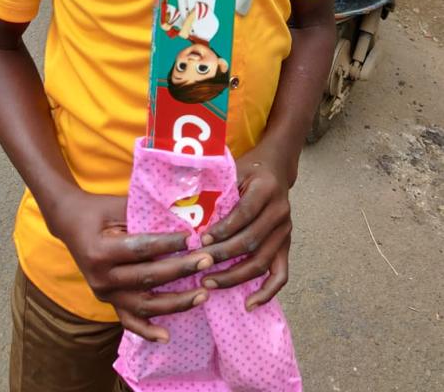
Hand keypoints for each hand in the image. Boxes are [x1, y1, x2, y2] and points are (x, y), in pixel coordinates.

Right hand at [52, 188, 213, 341]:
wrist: (70, 223)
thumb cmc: (98, 210)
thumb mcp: (117, 206)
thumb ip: (145, 215)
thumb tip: (183, 216)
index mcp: (100, 251)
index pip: (141, 249)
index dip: (168, 244)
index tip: (192, 238)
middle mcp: (101, 277)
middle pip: (147, 278)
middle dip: (180, 270)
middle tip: (207, 260)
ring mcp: (104, 294)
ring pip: (143, 305)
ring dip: (175, 303)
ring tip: (202, 295)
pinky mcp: (108, 302)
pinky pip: (129, 321)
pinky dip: (147, 331)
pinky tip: (167, 336)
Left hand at [200, 152, 291, 309]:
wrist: (276, 168)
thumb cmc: (248, 170)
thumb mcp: (234, 170)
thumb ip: (218, 189)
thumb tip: (187, 212)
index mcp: (266, 189)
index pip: (243, 214)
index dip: (222, 230)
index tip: (200, 241)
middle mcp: (279, 211)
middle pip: (251, 241)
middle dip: (222, 256)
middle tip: (197, 265)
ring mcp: (285, 230)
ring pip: (261, 261)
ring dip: (235, 276)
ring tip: (210, 282)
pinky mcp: (286, 245)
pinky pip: (280, 274)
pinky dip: (266, 292)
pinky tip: (249, 304)